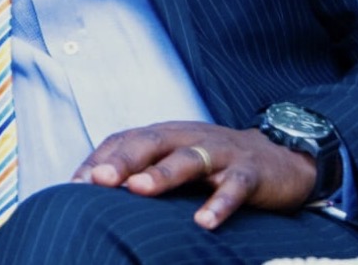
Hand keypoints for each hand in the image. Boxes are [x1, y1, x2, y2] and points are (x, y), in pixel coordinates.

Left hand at [72, 122, 316, 230]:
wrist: (283, 158)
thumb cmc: (216, 164)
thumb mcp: (177, 161)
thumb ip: (143, 172)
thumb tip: (95, 194)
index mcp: (166, 135)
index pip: (125, 140)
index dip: (99, 160)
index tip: (74, 186)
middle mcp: (189, 137)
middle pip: (151, 142)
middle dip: (123, 160)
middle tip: (99, 181)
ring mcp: (220, 153)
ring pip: (189, 159)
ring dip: (162, 174)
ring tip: (139, 190)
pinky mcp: (250, 172)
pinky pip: (234, 186)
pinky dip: (219, 203)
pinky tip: (204, 223)